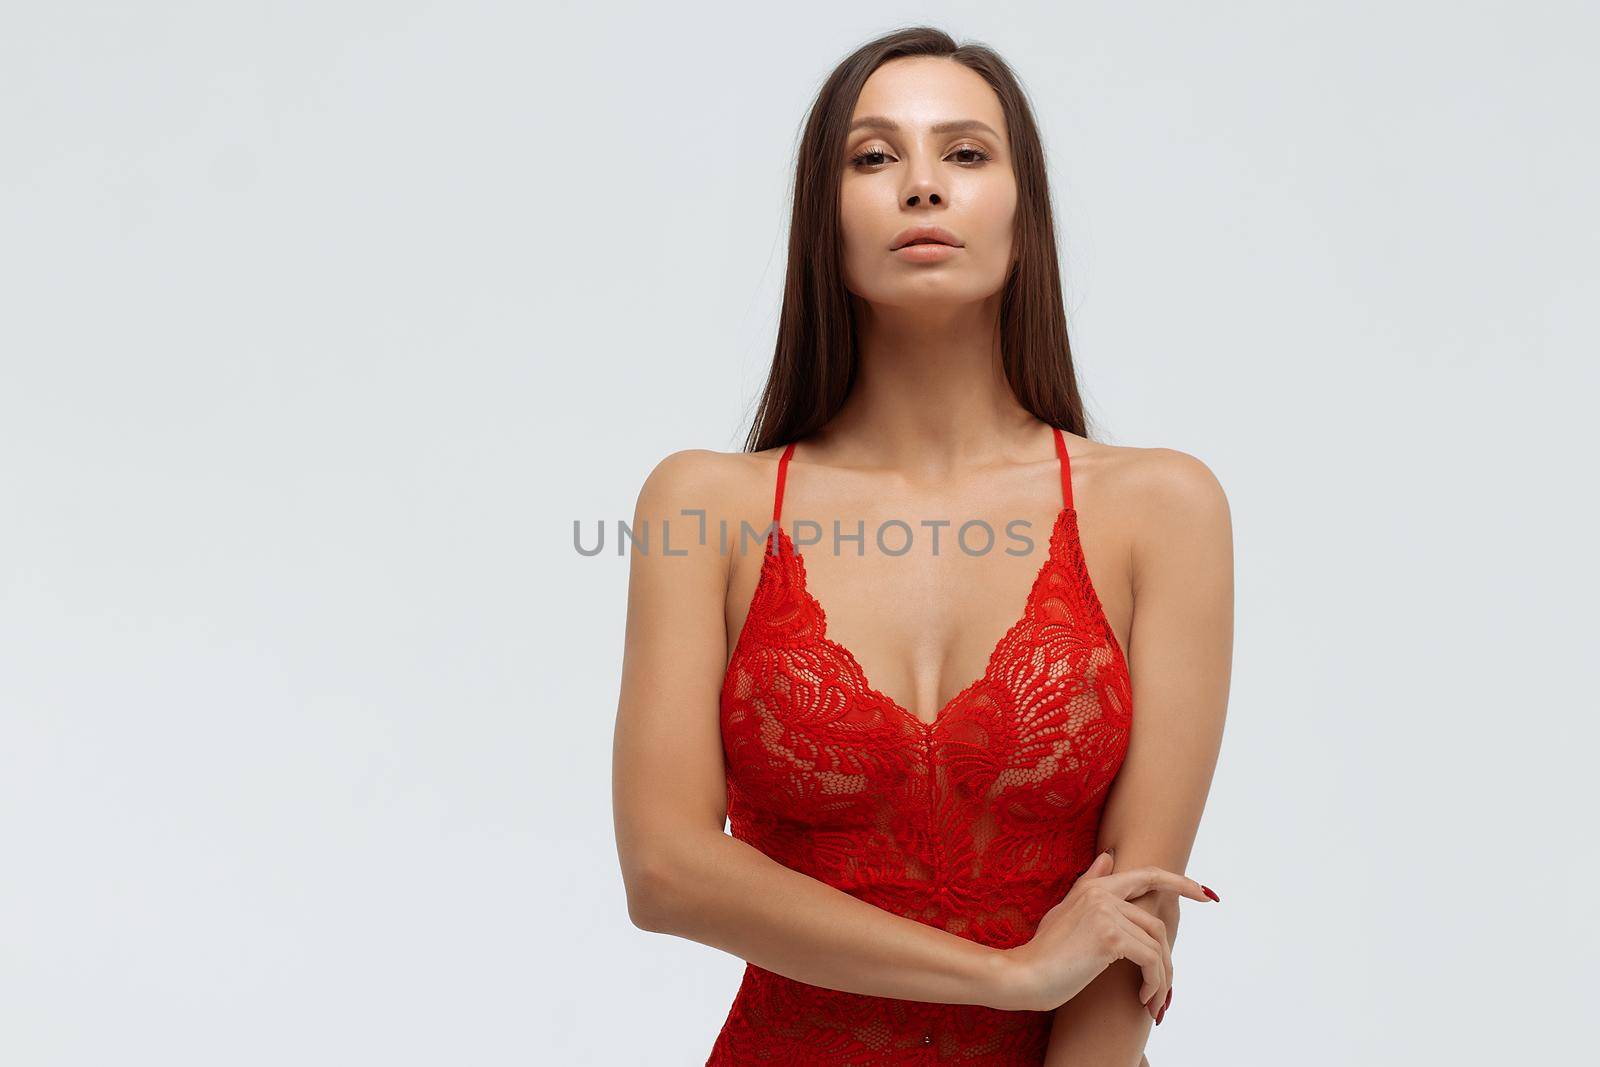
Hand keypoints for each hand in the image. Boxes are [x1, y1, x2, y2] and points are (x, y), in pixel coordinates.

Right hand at [991, 851, 1216, 1014]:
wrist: (1023, 975)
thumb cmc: (1044, 952)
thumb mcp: (1065, 911)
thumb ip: (1090, 884)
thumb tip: (1108, 856)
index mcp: (1095, 886)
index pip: (1148, 875)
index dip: (1181, 882)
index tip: (1206, 895)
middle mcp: (1103, 893)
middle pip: (1157, 924)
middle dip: (1167, 960)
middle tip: (1165, 991)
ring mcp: (1107, 912)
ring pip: (1157, 946)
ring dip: (1162, 980)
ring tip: (1153, 1001)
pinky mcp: (1110, 936)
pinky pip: (1151, 960)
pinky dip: (1154, 983)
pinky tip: (1143, 999)